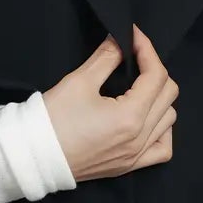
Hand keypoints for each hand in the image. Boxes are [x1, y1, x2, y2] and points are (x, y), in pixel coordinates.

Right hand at [43, 25, 177, 181]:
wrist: (33, 156)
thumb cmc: (52, 120)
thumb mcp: (79, 82)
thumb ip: (106, 57)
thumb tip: (120, 41)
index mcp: (130, 116)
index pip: (156, 75)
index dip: (147, 49)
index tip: (134, 37)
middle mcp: (139, 138)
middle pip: (168, 94)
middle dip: (155, 69)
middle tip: (135, 58)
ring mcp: (135, 155)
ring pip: (168, 119)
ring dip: (160, 98)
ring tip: (140, 87)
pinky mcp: (128, 166)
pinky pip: (162, 150)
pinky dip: (162, 131)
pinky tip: (150, 120)